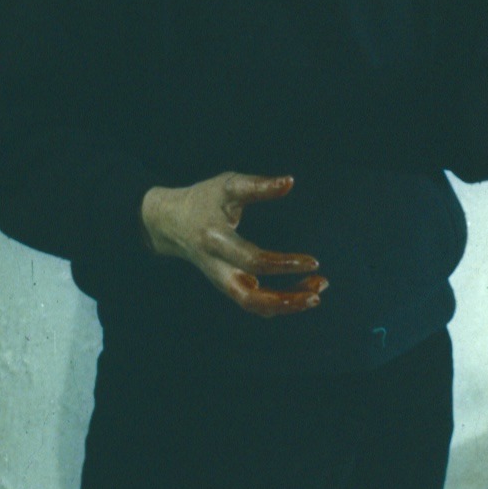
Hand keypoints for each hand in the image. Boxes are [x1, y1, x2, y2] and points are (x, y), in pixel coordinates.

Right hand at [140, 172, 326, 317]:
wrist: (170, 222)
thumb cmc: (204, 199)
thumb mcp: (228, 185)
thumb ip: (258, 185)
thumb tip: (290, 182)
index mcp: (216, 241)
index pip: (253, 261)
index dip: (285, 264)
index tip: (313, 262)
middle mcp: (217, 268)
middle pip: (250, 299)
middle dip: (285, 302)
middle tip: (317, 296)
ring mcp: (221, 281)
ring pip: (254, 306)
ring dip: (287, 304)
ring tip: (317, 292)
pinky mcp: (228, 286)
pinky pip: (255, 302)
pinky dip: (280, 301)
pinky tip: (304, 290)